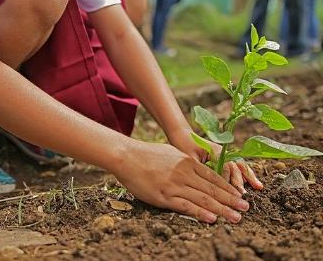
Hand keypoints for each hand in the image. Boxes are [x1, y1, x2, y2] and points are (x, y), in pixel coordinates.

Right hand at [114, 142, 249, 223]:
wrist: (127, 156)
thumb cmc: (147, 154)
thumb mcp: (172, 153)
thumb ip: (186, 163)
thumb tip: (197, 169)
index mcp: (188, 162)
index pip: (213, 177)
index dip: (228, 188)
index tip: (239, 195)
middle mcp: (185, 173)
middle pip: (213, 189)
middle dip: (231, 200)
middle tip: (245, 208)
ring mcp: (175, 185)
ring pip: (203, 199)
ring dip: (222, 209)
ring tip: (236, 217)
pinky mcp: (164, 196)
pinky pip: (185, 206)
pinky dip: (200, 213)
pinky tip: (212, 219)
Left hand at [167, 128, 263, 193]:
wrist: (182, 135)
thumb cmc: (183, 146)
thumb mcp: (189, 158)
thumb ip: (199, 168)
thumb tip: (205, 183)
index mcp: (214, 150)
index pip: (225, 166)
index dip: (228, 179)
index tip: (232, 191)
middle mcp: (223, 152)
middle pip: (235, 166)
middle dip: (239, 181)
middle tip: (243, 194)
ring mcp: (225, 154)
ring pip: (239, 166)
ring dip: (248, 177)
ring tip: (258, 187)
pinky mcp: (224, 158)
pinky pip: (237, 166)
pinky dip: (246, 174)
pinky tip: (255, 183)